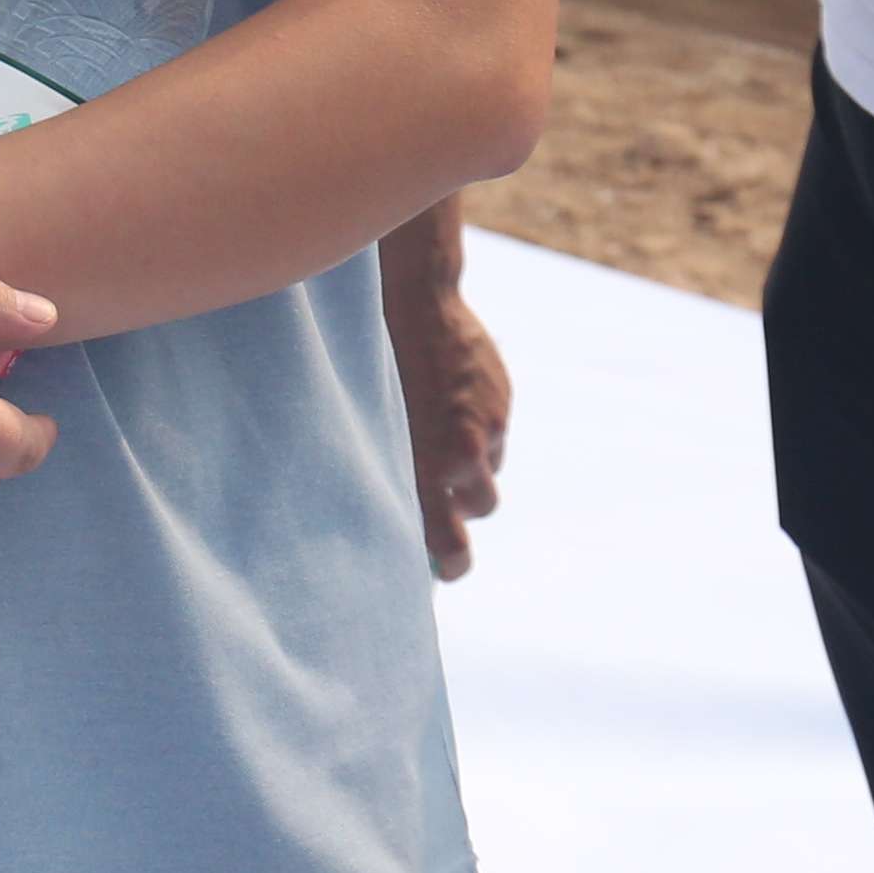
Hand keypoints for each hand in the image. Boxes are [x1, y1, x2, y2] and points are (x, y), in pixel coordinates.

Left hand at [389, 271, 512, 581]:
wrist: (415, 302)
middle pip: (476, 513)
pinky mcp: (501, 407)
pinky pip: (493, 440)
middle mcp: (457, 456)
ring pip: (487, 480)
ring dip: (471, 477)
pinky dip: (478, 435)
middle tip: (441, 517)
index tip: (441, 570)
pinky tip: (450, 407)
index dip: (448, 563)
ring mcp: (485, 431)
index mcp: (419, 466)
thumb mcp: (372, 419)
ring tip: (441, 447)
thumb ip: (393, 464)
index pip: (445, 542)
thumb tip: (396, 506)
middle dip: (461, 519)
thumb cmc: (373, 364)